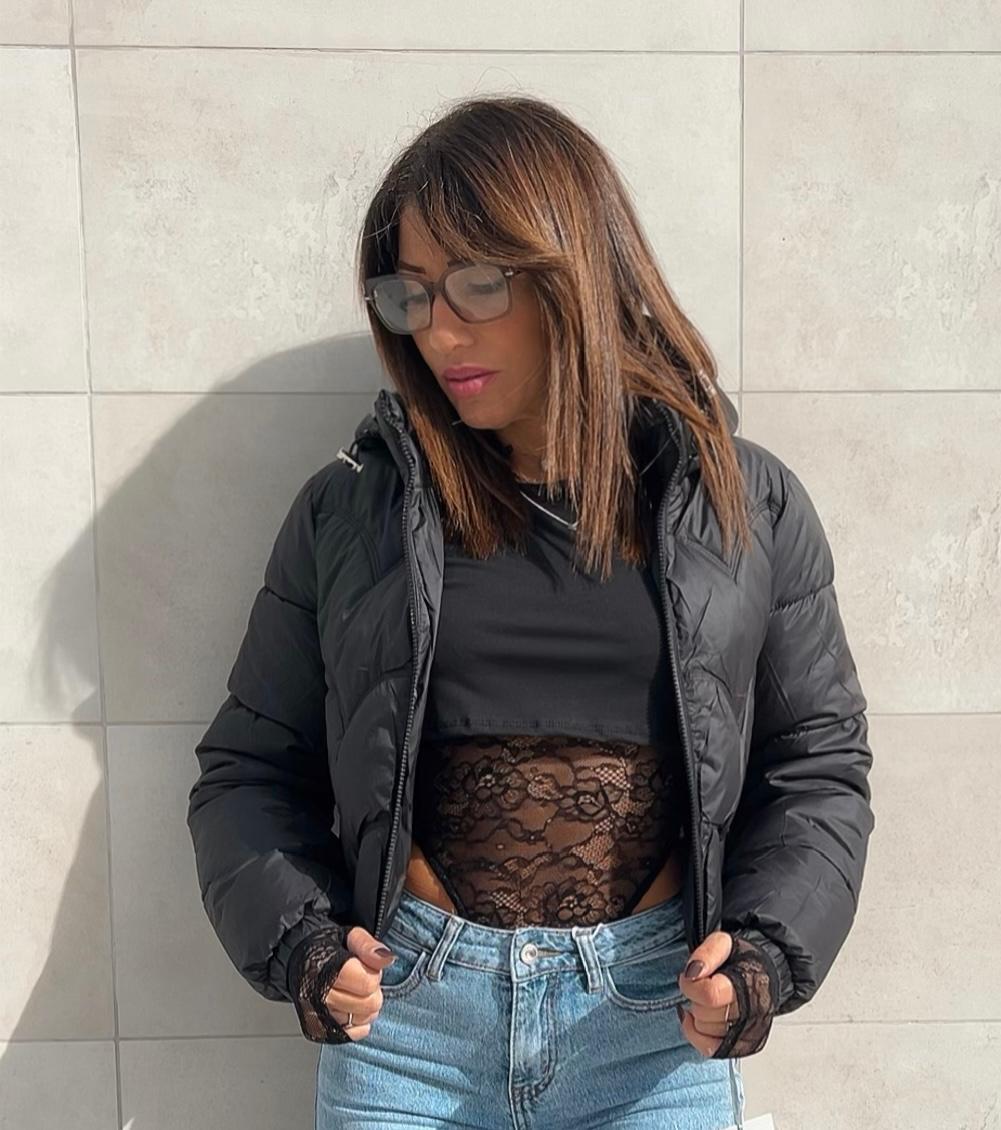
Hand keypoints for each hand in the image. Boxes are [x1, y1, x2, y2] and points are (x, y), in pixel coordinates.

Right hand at [321, 925, 398, 1040]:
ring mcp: (319, 1015)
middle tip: (363, 979)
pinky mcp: (320, 1029)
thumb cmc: (328, 948)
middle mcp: (319, 995)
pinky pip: (351, 1034)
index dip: (373, 974)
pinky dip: (357, 1023)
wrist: (304, 961)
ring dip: (366, 1007)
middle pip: (368, 1004)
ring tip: (356, 992)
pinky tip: (353, 1009)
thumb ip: (369, 946)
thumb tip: (387, 958)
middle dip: (372, 991)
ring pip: (361, 1020)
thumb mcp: (350, 936)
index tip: (367, 966)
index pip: (367, 983)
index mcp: (324, 968)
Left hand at [675, 930, 743, 1057]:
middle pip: (705, 1015)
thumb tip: (691, 973)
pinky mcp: (742, 1047)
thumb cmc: (742, 959)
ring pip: (705, 1032)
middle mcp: (754, 1014)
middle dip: (695, 998)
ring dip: (698, 1015)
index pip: (710, 995)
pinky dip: (695, 1035)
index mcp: (751, 984)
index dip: (691, 985)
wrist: (762, 975)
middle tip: (701, 985)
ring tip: (705, 1000)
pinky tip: (694, 1019)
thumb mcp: (724, 943)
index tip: (688, 974)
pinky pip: (709, 1049)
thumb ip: (706, 953)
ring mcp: (749, 1034)